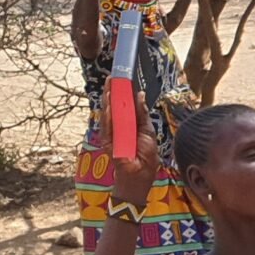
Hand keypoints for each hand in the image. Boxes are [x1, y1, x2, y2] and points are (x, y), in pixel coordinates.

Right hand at [107, 82, 157, 207]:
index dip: (123, 92)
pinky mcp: (108, 143)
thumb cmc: (145, 156)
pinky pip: (107, 128)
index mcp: (129, 124)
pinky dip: (108, 117)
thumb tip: (140, 95)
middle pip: (114, 107)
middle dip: (113, 92)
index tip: (123, 79)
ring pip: (108, 115)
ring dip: (108, 101)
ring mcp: (112, 135)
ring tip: (109, 88)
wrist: (141, 175)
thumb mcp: (147, 131)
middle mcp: (119, 127)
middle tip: (113, 79)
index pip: (124, 105)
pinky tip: (109, 106)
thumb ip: (142, 114)